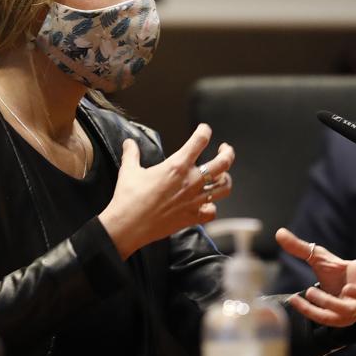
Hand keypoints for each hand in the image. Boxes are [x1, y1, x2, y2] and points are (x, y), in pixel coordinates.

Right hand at [99, 123, 233, 259]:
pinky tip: (207, 204)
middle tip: (224, 149)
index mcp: (177, 165)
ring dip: (226, 179)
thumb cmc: (128, 198)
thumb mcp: (129, 170)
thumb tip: (129, 142)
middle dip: (228, 152)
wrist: (128, 226)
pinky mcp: (193, 217)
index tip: (204, 129)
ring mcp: (195, 200)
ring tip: (222, 175)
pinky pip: (212, 211)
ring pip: (224, 187)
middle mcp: (191, 181)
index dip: (205, 131)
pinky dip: (212, 207)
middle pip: (223, 163)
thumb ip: (132, 154)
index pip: (200, 140)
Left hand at [276, 228, 355, 327]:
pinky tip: (295, 300)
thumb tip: (279, 232)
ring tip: (311, 291)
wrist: (334, 294)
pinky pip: (329, 319)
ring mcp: (355, 308)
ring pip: (348, 311)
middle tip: (347, 288)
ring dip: (328, 302)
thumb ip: (301, 248)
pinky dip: (310, 310)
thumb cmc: (333, 273)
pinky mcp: (343, 320)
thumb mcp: (318, 259)